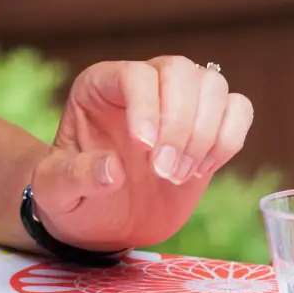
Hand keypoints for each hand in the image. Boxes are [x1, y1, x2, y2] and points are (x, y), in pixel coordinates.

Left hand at [28, 57, 253, 253]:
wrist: (102, 222)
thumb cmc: (72, 199)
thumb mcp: (54, 192)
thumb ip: (75, 177)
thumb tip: (113, 169)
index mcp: (100, 86)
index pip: (135, 74)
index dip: (146, 106)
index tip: (144, 149)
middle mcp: (144, 83)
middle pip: (180, 71)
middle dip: (180, 123)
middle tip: (164, 173)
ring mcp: (180, 101)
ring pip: (213, 85)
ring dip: (205, 134)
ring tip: (179, 176)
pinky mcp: (210, 126)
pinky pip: (239, 109)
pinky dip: (229, 138)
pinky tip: (203, 169)